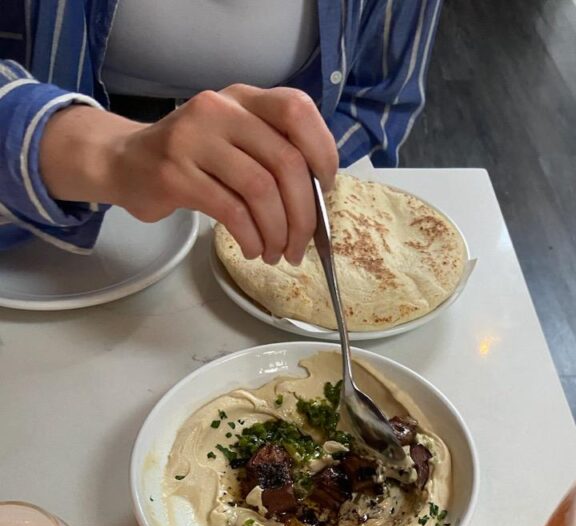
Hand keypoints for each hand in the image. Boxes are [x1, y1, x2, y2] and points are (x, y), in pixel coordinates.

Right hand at [40, 85, 338, 263]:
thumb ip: (273, 154)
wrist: (125, 162)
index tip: (325, 191)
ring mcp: (194, 138)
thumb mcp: (235, 141)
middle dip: (303, 213)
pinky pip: (231, 211)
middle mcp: (220, 109)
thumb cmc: (192, 159)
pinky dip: (251, 237)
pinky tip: (254, 248)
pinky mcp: (175, 174)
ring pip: (260, 190)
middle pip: (286, 161)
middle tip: (301, 245)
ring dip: (277, 231)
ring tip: (276, 252)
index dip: (323, 153)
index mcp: (243, 98)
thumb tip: (317, 201)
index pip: (297, 110)